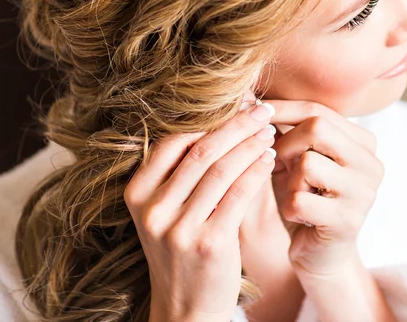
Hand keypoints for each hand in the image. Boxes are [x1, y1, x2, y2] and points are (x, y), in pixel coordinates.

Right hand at [124, 90, 276, 321]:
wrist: (185, 308)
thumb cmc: (180, 249)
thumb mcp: (165, 211)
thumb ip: (180, 172)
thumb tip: (217, 120)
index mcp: (136, 193)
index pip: (173, 141)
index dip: (209, 119)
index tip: (237, 104)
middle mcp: (152, 209)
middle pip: (201, 151)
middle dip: (236, 125)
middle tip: (262, 109)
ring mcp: (178, 228)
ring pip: (221, 169)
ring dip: (250, 145)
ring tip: (270, 131)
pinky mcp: (208, 243)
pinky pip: (238, 194)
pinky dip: (257, 170)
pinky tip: (270, 158)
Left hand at [266, 99, 383, 277]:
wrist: (321, 255)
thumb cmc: (304, 197)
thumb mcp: (294, 159)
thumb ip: (281, 129)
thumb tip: (247, 96)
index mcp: (364, 142)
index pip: (318, 110)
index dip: (281, 109)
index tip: (253, 112)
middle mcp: (371, 163)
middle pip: (317, 127)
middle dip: (286, 144)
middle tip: (278, 163)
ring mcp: (364, 193)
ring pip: (307, 163)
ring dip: (289, 181)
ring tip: (297, 195)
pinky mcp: (348, 222)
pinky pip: (299, 200)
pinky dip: (288, 208)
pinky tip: (300, 217)